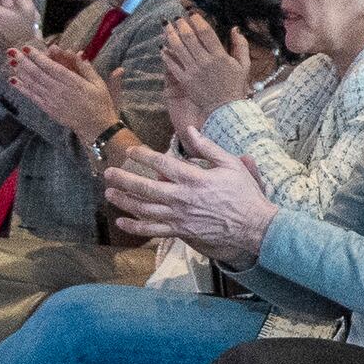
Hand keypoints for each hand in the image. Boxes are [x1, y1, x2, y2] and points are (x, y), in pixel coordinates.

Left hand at [5, 42, 125, 144]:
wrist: (97, 127)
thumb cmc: (100, 103)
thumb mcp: (99, 83)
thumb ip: (87, 68)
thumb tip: (77, 53)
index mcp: (73, 82)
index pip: (51, 67)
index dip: (38, 57)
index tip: (27, 48)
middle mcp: (60, 90)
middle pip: (38, 74)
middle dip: (24, 61)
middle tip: (11, 51)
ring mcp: (52, 100)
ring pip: (33, 84)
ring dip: (20, 72)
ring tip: (10, 61)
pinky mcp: (48, 109)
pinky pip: (32, 96)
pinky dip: (22, 88)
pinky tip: (12, 80)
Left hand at [98, 119, 277, 264]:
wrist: (255, 226)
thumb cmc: (245, 194)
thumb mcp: (231, 165)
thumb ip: (208, 148)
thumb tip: (190, 131)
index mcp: (194, 179)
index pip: (161, 163)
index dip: (143, 155)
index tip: (131, 151)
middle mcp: (182, 198)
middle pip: (145, 187)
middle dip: (124, 179)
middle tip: (108, 173)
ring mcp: (180, 217)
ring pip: (145, 209)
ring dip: (124, 201)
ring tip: (109, 194)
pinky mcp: (182, 231)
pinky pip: (154, 230)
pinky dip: (136, 227)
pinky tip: (122, 222)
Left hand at [158, 12, 262, 122]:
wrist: (225, 108)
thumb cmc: (235, 86)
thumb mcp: (244, 65)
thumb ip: (241, 45)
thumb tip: (235, 28)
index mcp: (219, 56)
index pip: (205, 32)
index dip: (197, 20)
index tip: (192, 13)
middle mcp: (204, 61)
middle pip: (188, 37)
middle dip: (181, 24)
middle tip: (177, 18)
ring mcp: (192, 71)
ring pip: (177, 48)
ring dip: (170, 34)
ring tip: (166, 26)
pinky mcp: (184, 80)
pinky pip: (172, 64)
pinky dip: (166, 54)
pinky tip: (162, 47)